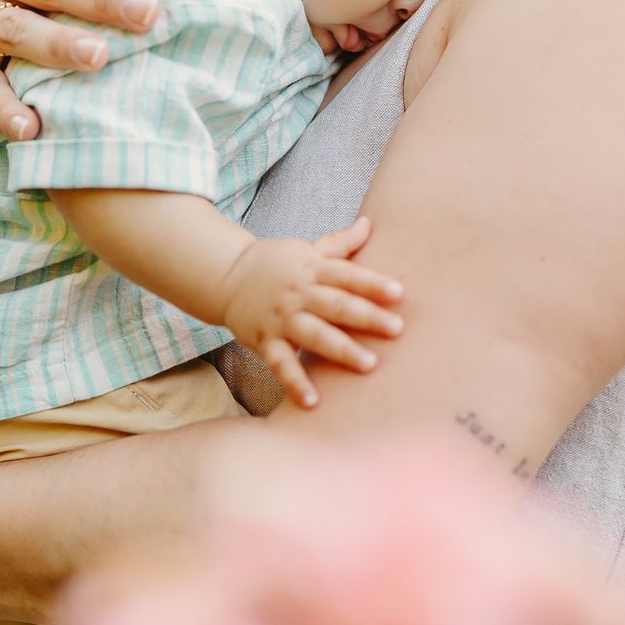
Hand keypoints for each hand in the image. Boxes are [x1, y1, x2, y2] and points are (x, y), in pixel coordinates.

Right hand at [219, 218, 402, 410]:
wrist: (225, 276)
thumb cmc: (275, 264)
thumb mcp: (306, 250)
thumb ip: (339, 243)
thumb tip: (369, 222)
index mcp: (313, 270)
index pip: (347, 275)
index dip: (372, 283)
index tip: (399, 293)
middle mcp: (299, 294)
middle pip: (336, 304)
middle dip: (367, 316)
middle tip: (397, 329)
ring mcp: (281, 319)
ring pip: (314, 335)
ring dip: (342, 350)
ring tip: (370, 365)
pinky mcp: (264, 341)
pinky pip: (281, 364)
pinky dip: (295, 383)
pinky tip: (312, 402)